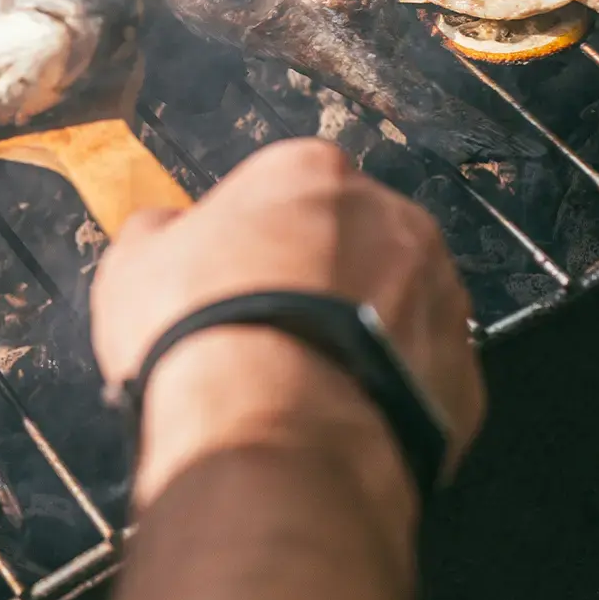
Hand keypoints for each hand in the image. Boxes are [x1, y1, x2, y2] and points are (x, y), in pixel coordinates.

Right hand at [90, 139, 484, 513]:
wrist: (271, 427)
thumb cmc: (198, 328)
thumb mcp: (134, 264)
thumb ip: (161, 232)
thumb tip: (169, 230)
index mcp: (310, 172)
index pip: (284, 186)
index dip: (251, 233)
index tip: (226, 276)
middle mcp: (394, 219)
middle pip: (353, 239)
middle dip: (318, 275)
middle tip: (264, 328)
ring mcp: (441, 298)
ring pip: (396, 305)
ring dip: (360, 331)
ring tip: (300, 383)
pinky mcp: (464, 377)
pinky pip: (420, 376)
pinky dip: (386, 391)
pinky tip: (336, 418)